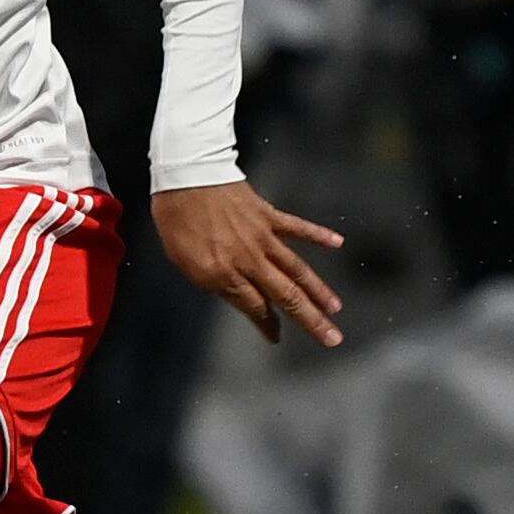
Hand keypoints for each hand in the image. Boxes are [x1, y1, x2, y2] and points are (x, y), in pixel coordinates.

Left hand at [155, 178, 343, 346]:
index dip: (267, 325)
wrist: (185, 175)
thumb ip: (211, 281)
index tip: (276, 337)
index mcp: (223, 274)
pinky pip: (298, 228)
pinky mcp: (268, 215)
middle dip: (311, 320)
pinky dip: (319, 236)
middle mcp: (248, 260)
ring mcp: (261, 237)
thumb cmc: (176, 218)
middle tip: (333, 339)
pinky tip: (338, 243)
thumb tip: (235, 295)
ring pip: (297, 270)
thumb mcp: (182, 260)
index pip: (255, 308)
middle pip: (286, 296)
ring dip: (319, 291)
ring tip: (335, 309)